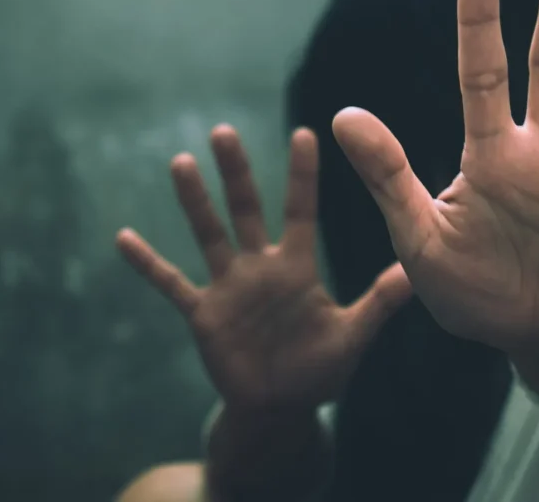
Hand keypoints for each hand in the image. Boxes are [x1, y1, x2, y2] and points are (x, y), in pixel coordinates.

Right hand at [116, 125, 410, 410]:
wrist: (282, 407)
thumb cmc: (320, 371)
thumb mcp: (353, 336)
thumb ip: (379, 303)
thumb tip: (414, 272)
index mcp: (297, 268)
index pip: (300, 211)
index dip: (302, 175)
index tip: (306, 133)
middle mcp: (261, 268)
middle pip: (246, 209)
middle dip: (236, 172)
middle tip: (224, 131)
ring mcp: (229, 288)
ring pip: (208, 235)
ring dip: (194, 201)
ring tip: (181, 162)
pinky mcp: (204, 314)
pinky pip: (171, 284)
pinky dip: (148, 264)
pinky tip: (123, 238)